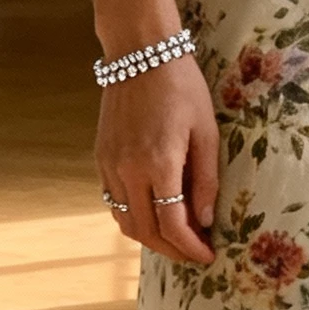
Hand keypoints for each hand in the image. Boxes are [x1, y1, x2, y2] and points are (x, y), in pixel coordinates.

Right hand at [97, 59, 219, 266]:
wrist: (139, 53)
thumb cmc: (181, 87)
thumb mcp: (205, 131)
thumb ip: (205, 179)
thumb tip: (205, 220)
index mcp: (158, 164)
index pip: (172, 225)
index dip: (191, 248)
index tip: (208, 256)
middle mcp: (128, 170)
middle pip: (146, 232)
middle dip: (172, 250)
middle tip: (194, 254)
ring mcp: (109, 165)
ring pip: (125, 222)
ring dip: (150, 238)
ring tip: (176, 239)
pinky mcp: (100, 158)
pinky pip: (113, 201)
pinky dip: (133, 217)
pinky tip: (153, 215)